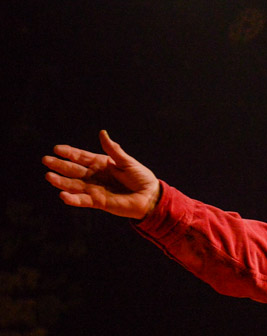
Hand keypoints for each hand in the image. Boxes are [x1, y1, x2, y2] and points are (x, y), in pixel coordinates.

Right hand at [42, 130, 160, 218]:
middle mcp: (95, 176)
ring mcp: (95, 189)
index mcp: (101, 164)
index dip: (69, 153)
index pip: (82, 157)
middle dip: (59, 165)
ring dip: (61, 182)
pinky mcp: (99, 202)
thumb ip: (113, 150)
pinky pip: (83, 200)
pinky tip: (62, 195)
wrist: (151, 197)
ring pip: (74, 185)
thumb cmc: (141, 178)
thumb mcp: (127, 162)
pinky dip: (73, 199)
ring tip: (48, 177)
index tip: (57, 148)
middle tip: (46, 160)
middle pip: (73, 170)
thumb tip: (102, 133)